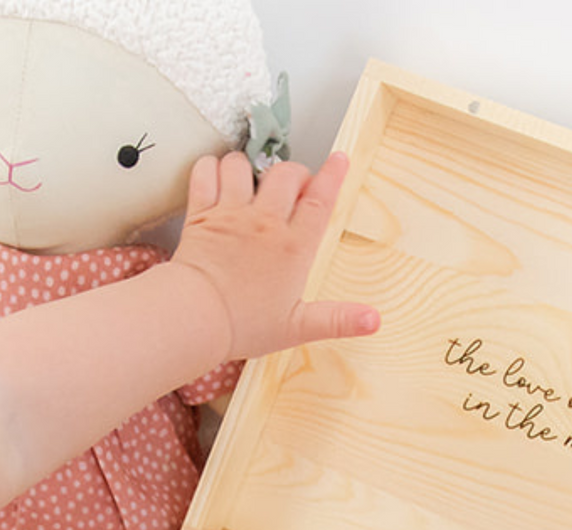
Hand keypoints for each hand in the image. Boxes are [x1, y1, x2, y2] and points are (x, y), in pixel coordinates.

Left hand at [170, 150, 379, 362]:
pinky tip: (218, 179)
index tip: (339, 159)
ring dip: (250, 168)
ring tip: (252, 183)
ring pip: (244, 165)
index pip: (320, 200)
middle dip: (294, 173)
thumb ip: (338, 319)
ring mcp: (231, 214)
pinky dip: (212, 168)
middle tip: (294, 187)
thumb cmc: (245, 326)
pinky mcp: (201, 213)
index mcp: (293, 248)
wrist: (197, 318)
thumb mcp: (298, 327)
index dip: (332, 176)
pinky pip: (206, 171)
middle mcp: (265, 223)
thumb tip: (374, 321)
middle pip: (286, 174)